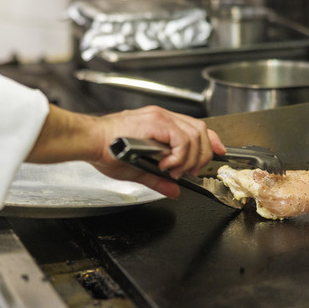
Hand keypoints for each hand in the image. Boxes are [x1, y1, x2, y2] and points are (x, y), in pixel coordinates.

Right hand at [27, 105, 224, 198]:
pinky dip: (179, 155)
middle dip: (201, 155)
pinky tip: (167, 164)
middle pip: (200, 130)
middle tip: (190, 171)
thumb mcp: (137, 169)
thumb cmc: (106, 150)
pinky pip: (181, 138)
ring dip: (189, 157)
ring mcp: (159, 117)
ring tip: (174, 169)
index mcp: (160, 123)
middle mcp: (162, 116)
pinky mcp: (155, 122)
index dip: (211, 140)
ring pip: (194, 134)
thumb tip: (174, 191)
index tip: (218, 152)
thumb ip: (158, 179)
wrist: (90, 140)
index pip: (195, 127)